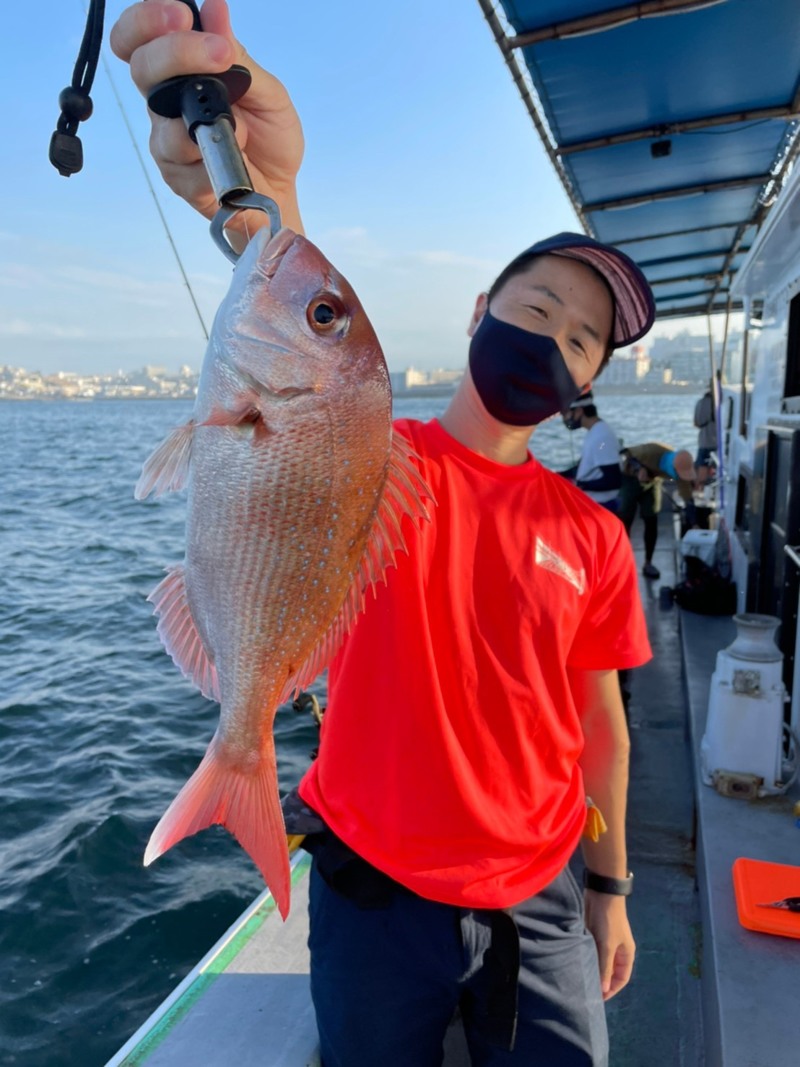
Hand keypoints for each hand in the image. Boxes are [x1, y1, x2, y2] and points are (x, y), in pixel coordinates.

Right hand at [110, 0, 303, 233]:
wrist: (279, 191)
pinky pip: (183, 164)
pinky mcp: (176, 177)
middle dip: (178, 53)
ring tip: (242, 130)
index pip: (140, 38)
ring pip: (161, 121)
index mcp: (181, 73)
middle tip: (218, 54)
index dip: (147, 21)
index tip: (180, 14)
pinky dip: (212, 161)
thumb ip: (238, 57)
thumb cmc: (270, 139)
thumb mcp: (267, 92)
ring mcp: (166, 141)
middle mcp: (166, 103)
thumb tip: (215, 9)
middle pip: (142, 68)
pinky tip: (234, 161)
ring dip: (206, 120)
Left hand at [583, 891, 634, 999]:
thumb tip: (604, 988)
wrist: (601, 893)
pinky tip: (578, 964)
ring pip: (600, 962)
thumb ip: (605, 967)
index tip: (599, 998)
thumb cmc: (608, 921)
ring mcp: (606, 942)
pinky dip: (587, 958)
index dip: (612, 989)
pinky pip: (592, 952)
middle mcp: (617, 950)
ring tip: (581, 980)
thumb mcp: (607, 945)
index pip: (622, 978)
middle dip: (601, 981)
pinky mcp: (595, 935)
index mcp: (626, 954)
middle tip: (588, 991)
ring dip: (593, 969)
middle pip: (610, 971)